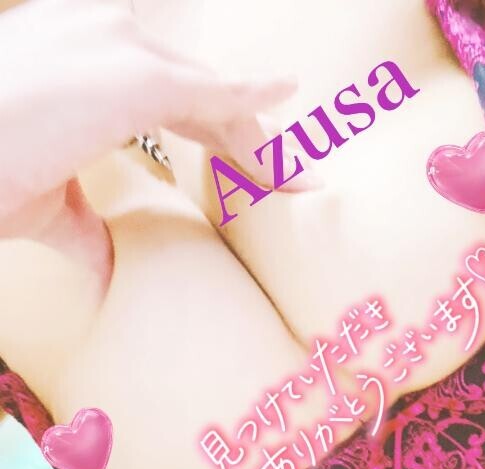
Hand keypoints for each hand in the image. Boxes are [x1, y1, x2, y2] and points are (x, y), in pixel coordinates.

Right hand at [0, 0, 299, 218]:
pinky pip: (219, 93)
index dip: (221, 137)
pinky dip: (256, 95)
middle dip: (250, 141)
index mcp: (91, 65)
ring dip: (262, 142)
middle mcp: (111, 42)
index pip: (179, 101)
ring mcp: (125, 52)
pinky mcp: (139, 77)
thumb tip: (109, 272)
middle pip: (207, 97)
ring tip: (302, 175)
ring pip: (219, 100)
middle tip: (292, 175)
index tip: (254, 168)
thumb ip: (89, 230)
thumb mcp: (47, 205)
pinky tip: (289, 91)